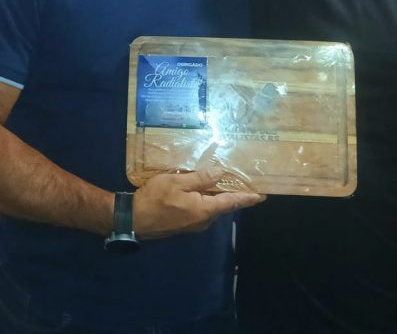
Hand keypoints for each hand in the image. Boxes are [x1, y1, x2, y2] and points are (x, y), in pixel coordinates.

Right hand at [132, 169, 264, 238]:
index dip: (248, 197)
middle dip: (234, 193)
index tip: (262, 194)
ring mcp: (194, 224)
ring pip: (212, 207)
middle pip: (224, 205)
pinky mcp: (185, 224)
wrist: (134, 220)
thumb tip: (220, 173)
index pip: (233, 202)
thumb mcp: (177, 182)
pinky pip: (202, 209)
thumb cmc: (155, 199)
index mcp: (205, 210)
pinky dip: (207, 199)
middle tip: (243, 180)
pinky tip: (203, 189)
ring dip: (219, 195)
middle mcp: (204, 220)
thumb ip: (200, 178)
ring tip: (225, 181)